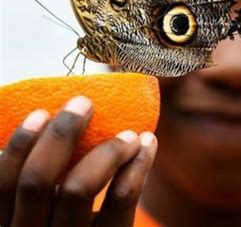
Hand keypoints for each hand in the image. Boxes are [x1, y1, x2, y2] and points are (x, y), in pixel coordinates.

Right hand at [0, 96, 157, 226]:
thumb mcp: (45, 215)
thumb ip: (42, 187)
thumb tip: (57, 124)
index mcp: (10, 224)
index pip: (2, 186)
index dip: (19, 146)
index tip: (41, 112)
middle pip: (36, 182)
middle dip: (60, 135)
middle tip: (83, 103)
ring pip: (78, 189)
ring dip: (105, 151)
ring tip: (129, 133)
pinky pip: (121, 201)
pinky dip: (137, 165)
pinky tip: (147, 143)